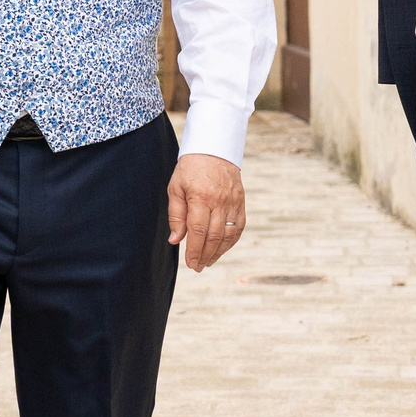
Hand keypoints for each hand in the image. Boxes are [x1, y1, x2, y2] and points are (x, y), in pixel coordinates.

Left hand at [167, 153, 244, 271]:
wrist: (214, 149)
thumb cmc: (191, 169)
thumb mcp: (175, 187)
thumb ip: (176, 215)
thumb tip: (175, 240)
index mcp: (201, 197)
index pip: (198, 231)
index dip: (194, 251)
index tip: (190, 263)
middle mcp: (220, 201)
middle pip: (214, 237)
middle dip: (205, 256)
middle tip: (197, 267)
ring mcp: (233, 203)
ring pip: (228, 235)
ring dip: (218, 252)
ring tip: (207, 262)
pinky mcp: (241, 202)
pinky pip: (238, 228)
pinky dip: (230, 242)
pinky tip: (221, 249)